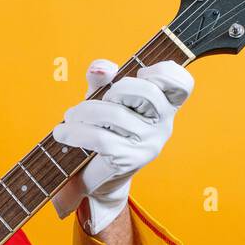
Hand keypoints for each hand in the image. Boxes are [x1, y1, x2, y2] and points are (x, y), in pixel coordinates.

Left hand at [51, 59, 193, 234]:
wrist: (96, 176)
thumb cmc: (103, 129)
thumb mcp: (103, 99)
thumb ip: (103, 79)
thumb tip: (101, 68)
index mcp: (165, 106)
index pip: (181, 85)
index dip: (164, 73)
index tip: (141, 73)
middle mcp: (163, 125)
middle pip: (146, 92)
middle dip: (114, 89)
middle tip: (95, 101)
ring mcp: (148, 144)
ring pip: (117, 114)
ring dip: (85, 112)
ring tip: (70, 117)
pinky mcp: (129, 159)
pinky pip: (100, 138)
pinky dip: (75, 133)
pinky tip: (62, 133)